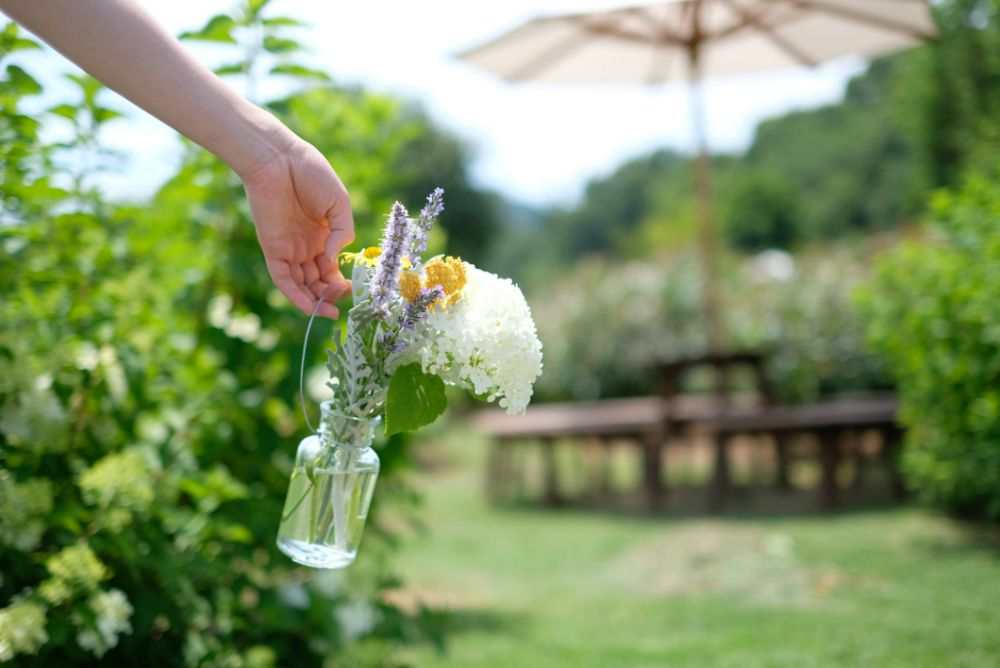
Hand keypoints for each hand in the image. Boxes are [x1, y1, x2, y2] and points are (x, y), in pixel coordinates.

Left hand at [242, 138, 353, 318]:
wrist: (280, 159)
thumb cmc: (312, 174)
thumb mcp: (339, 204)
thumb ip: (342, 232)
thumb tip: (333, 259)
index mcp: (323, 236)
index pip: (331, 269)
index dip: (341, 283)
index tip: (352, 288)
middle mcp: (306, 247)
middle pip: (317, 281)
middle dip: (330, 295)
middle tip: (341, 298)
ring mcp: (289, 249)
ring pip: (301, 285)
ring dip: (314, 301)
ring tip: (329, 311)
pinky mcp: (272, 249)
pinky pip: (283, 279)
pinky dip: (295, 295)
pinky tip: (309, 308)